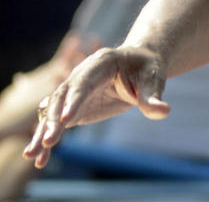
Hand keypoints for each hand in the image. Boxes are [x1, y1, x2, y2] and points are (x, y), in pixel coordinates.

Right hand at [22, 46, 169, 168]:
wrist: (139, 64)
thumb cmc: (147, 69)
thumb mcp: (153, 79)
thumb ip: (153, 96)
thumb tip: (163, 111)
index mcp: (101, 63)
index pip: (85, 83)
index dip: (75, 100)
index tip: (66, 120)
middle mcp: (82, 74)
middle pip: (63, 97)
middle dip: (54, 119)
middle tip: (49, 141)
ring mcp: (75, 90)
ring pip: (55, 111)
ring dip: (44, 131)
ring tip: (33, 154)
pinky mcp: (74, 106)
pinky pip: (58, 122)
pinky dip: (48, 138)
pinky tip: (39, 157)